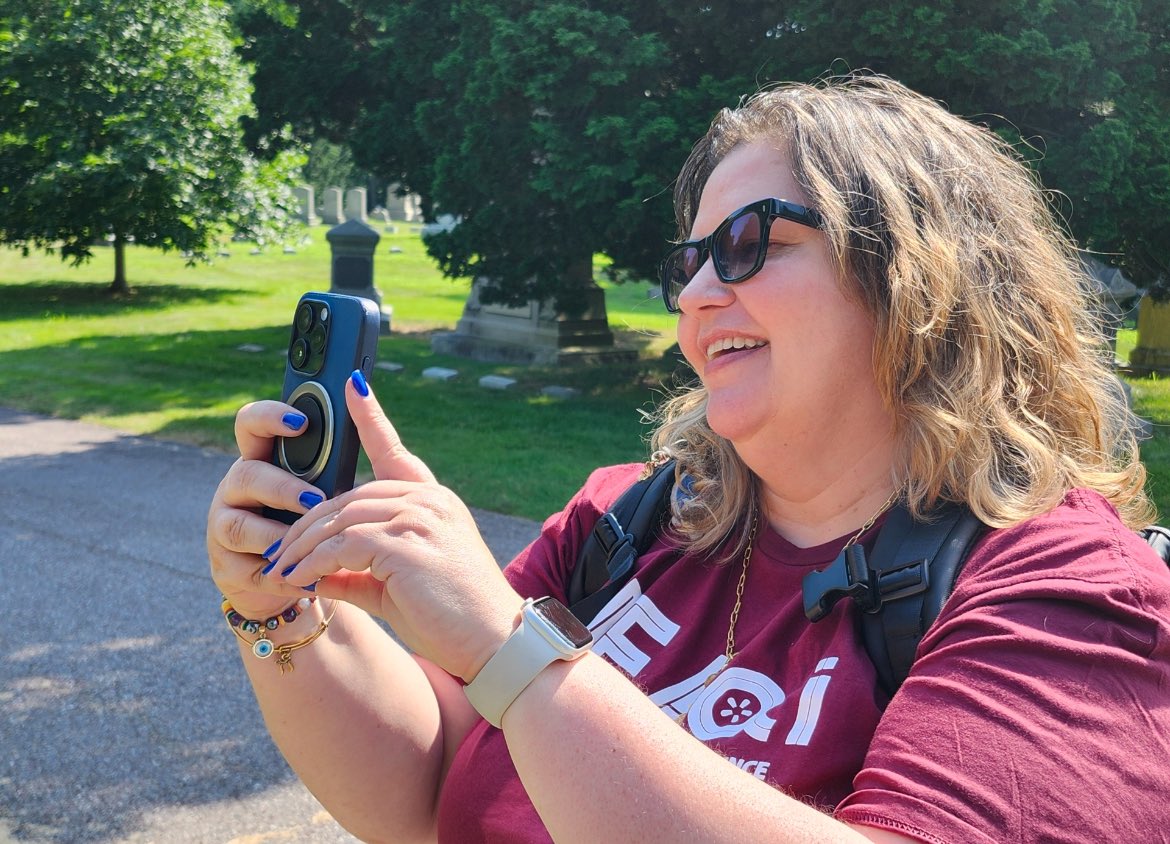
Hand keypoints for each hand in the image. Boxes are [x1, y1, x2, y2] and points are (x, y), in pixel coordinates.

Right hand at [206, 402, 330, 617]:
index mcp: (265, 460)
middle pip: (245, 474)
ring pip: (237, 525)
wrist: (307, 580)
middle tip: (315, 499)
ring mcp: (227, 527)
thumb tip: (360, 392)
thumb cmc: (325, 523)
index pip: (251, 425)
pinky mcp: (229, 568)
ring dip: (275, 533)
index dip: (269, 417)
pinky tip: (308, 578)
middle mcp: (239, 489)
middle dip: (280, 486)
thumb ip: (342, 450)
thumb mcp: (336, 486)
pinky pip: (249, 569)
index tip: (301, 421)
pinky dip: (281, 575)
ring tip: (309, 542)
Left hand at [271, 374, 523, 681]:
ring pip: (339, 520)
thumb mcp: (396, 588)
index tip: (351, 384)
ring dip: (302, 548)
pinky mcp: (406, 543)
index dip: (370, 416)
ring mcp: (419, 517)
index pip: (393, 450)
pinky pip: (343, 545)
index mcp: (433, 500)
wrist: (494, 643)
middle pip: (347, 498)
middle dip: (305, 527)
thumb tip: (310, 572)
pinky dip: (313, 563)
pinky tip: (297, 580)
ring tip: (279, 572)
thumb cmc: (452, 619)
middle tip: (275, 553)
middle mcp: (428, 500)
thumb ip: (355, 572)